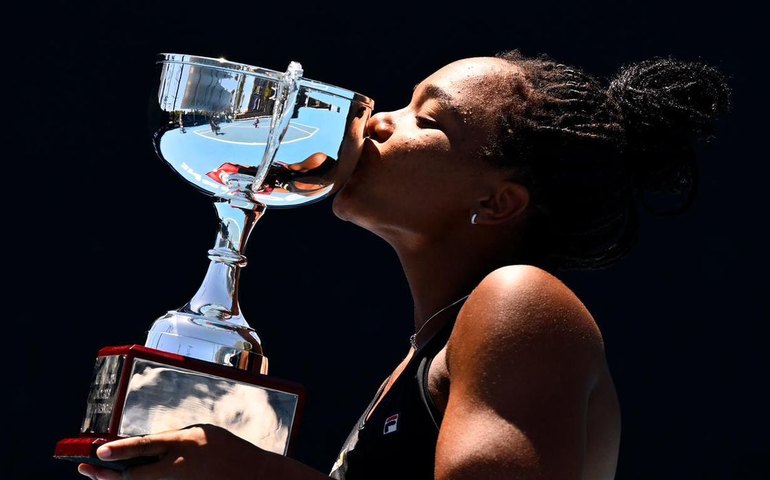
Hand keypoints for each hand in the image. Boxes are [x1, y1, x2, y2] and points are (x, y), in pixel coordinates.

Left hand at [77, 424, 268, 479]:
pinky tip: (129, 479)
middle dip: (108, 474)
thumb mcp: (201, 433)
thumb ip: (175, 438)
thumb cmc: (227, 449)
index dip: (120, 449)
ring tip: (100, 475)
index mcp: (184, 443)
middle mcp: (178, 465)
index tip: (99, 452)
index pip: (145, 446)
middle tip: (88, 469)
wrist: (251, 474)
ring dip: (120, 479)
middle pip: (135, 475)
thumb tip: (150, 444)